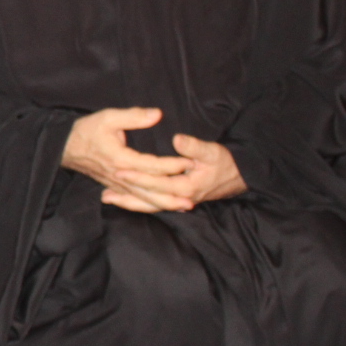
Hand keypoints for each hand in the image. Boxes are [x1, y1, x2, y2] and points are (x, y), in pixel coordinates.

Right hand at [63, 107, 201, 212]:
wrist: (63, 147)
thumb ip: (134, 116)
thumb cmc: (86, 130)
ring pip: (143, 199)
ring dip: (164, 204)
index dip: (172, 166)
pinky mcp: (113, 187)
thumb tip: (157, 115)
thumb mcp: (108, 117)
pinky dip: (149, 205)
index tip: (191, 163)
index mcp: (121, 159)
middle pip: (150, 190)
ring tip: (184, 208)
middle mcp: (120, 176)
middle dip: (172, 195)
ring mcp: (116, 184)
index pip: (152, 166)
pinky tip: (162, 207)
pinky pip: (134, 200)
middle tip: (193, 199)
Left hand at [104, 134, 245, 212]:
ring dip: (129, 202)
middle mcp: (181, 198)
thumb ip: (194, 146)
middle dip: (126, 194)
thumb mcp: (212, 151)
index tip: (119, 170)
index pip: (156, 183)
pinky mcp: (179, 199)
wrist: (240, 176)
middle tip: (104, 189)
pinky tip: (125, 199)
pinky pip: (155, 204)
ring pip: (150, 205)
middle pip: (148, 199)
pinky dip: (139, 203)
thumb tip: (177, 140)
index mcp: (186, 187)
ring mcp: (179, 201)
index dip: (137, 177)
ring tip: (106, 198)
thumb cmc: (226, 162)